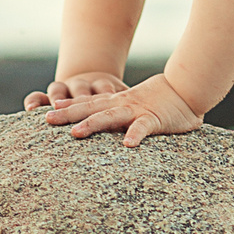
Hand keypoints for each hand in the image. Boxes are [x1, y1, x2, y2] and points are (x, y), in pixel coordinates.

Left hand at [38, 71, 204, 147]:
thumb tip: (90, 117)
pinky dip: (135, 134)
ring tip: (76, 134)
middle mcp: (121, 104)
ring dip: (93, 124)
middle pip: (91, 108)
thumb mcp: (131, 103)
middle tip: (47, 121)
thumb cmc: (159, 100)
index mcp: (116, 102)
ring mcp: (137, 111)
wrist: (185, 88)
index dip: (68, 106)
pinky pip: (143, 127)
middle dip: (68, 114)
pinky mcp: (154, 119)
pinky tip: (127, 145)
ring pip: (111, 117)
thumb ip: (112, 110)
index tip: (48, 111)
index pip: (88, 103)